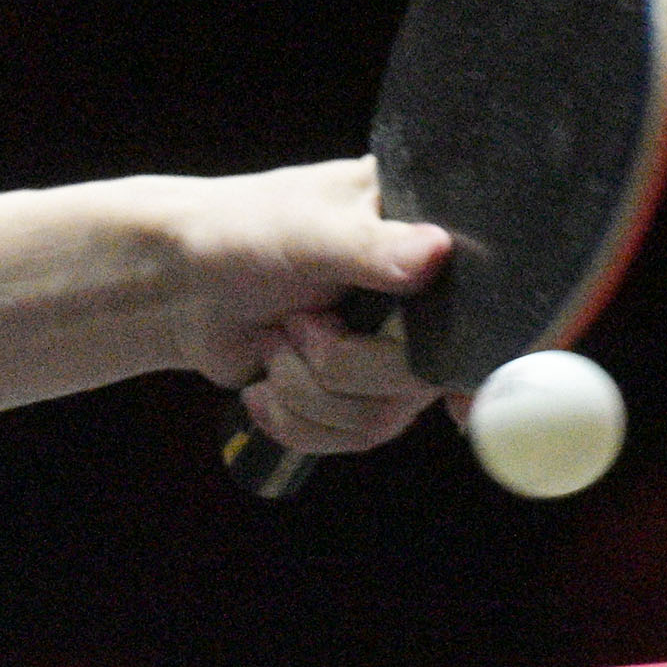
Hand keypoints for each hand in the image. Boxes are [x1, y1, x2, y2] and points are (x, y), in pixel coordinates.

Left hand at [139, 158, 450, 454]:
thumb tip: (436, 254)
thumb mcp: (305, 230)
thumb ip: (370, 246)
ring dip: (309, 393)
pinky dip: (298, 422)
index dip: (473, 349)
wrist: (180, 287)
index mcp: (431, 232)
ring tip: (276, 344)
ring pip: (386, 416)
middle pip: (426, 376)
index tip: (453, 388)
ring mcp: (396, 348)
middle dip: (342, 366)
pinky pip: (352, 436)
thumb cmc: (240, 234)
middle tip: (296, 324)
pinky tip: (265, 390)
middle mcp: (428, 296)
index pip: (486, 302)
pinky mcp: (361, 392)